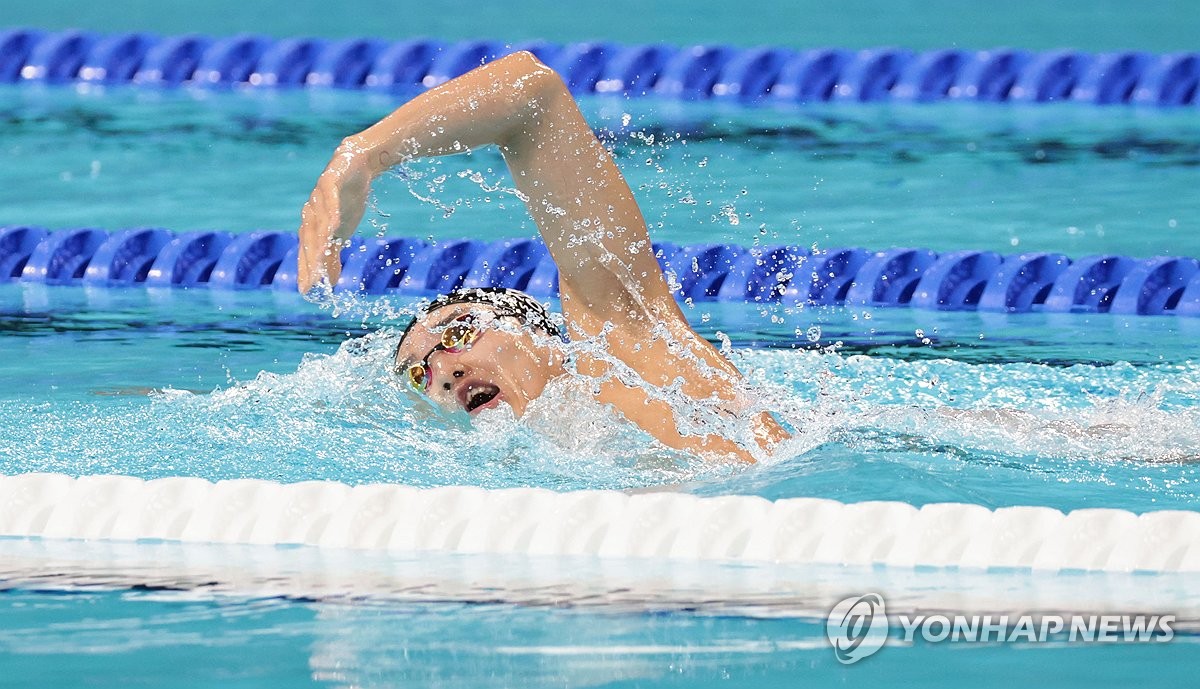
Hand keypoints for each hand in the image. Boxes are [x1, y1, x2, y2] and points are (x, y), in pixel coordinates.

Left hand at [297, 139, 374, 292]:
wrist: (356, 166)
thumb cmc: (346, 201)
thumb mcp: (341, 232)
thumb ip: (332, 256)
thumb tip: (330, 283)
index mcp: (311, 226)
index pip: (306, 252)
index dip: (305, 271)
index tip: (306, 290)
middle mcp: (310, 212)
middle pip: (309, 239)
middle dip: (310, 260)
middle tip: (314, 279)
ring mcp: (318, 196)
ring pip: (318, 220)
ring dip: (320, 239)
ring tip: (322, 256)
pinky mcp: (329, 180)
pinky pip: (329, 197)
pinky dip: (330, 210)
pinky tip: (334, 223)